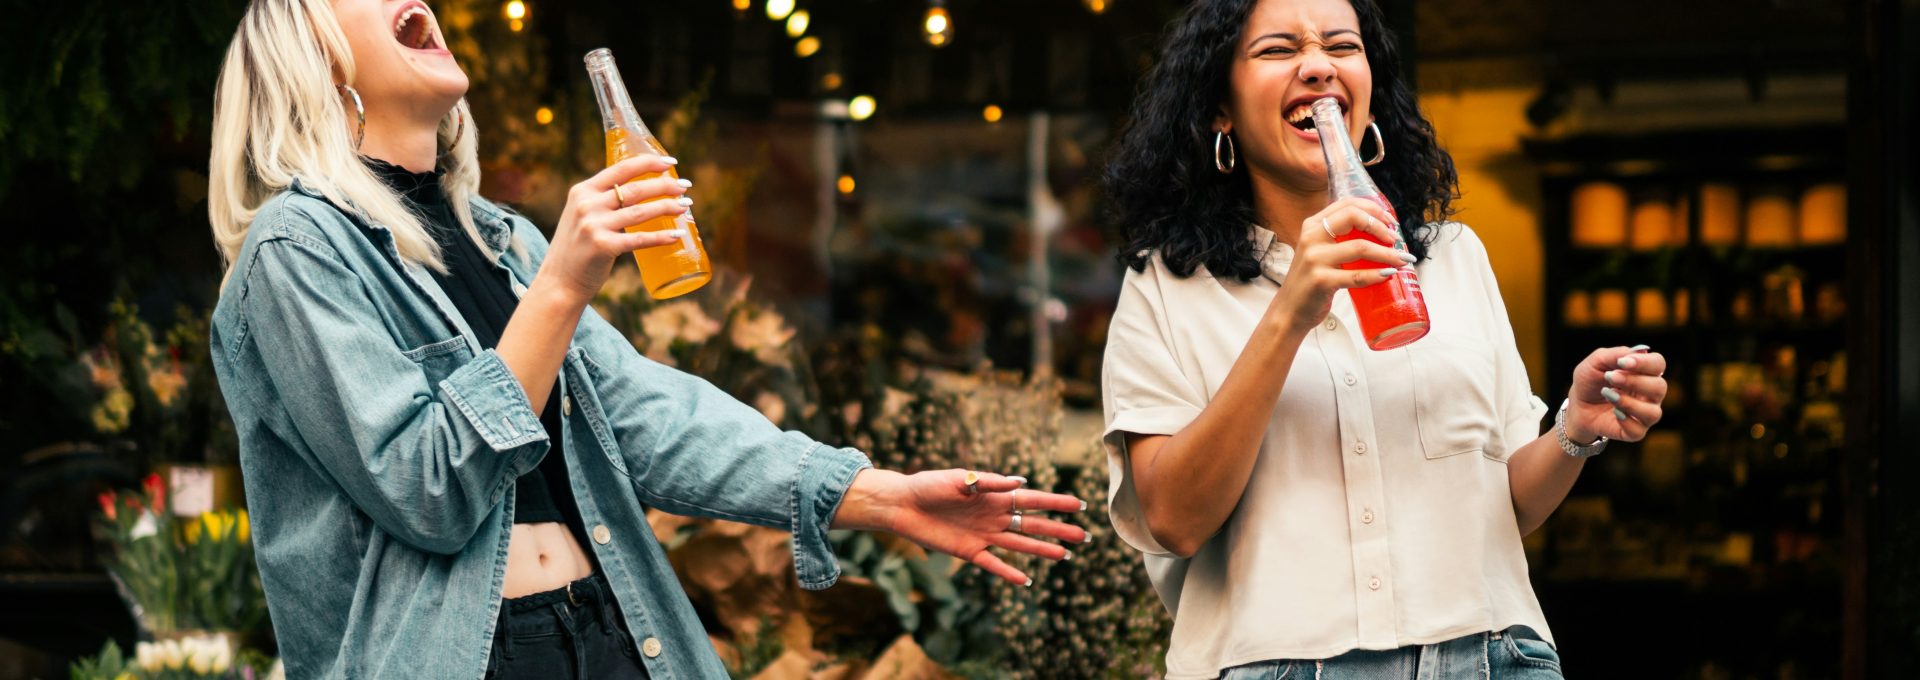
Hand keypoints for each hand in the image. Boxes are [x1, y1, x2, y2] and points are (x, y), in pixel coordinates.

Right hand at [534, 154, 691, 303]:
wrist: (559, 281)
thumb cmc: (577, 248)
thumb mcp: (581, 215)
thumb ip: (602, 201)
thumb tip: (640, 190)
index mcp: (582, 191)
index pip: (621, 167)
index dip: (649, 162)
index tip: (670, 162)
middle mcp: (587, 204)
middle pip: (635, 189)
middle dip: (665, 186)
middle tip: (685, 187)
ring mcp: (594, 225)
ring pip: (641, 211)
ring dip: (667, 206)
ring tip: (685, 206)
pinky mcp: (603, 247)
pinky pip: (640, 239)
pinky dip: (661, 237)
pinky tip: (677, 234)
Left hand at [836, 469, 1088, 585]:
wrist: (903, 504)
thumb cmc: (929, 485)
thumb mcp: (957, 479)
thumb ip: (987, 482)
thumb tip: (1018, 483)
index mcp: (995, 495)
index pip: (1032, 500)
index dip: (1055, 503)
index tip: (1079, 506)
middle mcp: (994, 516)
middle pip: (1032, 524)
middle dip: (1058, 529)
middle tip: (1083, 536)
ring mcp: (984, 535)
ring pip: (1019, 544)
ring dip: (1041, 549)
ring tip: (1064, 556)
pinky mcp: (969, 551)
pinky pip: (993, 564)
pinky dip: (1008, 572)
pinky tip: (1026, 580)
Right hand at [1268, 197, 1413, 334]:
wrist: (1289, 310)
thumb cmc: (1311, 281)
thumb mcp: (1319, 251)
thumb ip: (1339, 239)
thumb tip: (1380, 234)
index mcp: (1313, 225)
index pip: (1347, 204)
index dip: (1374, 209)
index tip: (1390, 222)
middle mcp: (1311, 237)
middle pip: (1354, 217)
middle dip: (1381, 227)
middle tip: (1396, 240)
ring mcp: (1314, 259)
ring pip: (1360, 247)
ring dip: (1387, 253)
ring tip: (1402, 260)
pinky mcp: (1321, 281)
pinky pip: (1357, 275)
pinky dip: (1377, 274)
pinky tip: (1388, 274)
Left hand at [1567, 345, 1667, 442]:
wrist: (1577, 405)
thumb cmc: (1590, 381)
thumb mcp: (1595, 363)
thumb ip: (1615, 355)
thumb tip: (1640, 351)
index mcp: (1645, 373)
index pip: (1658, 364)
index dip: (1645, 362)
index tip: (1622, 362)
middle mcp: (1650, 394)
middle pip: (1660, 387)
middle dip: (1634, 381)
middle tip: (1611, 377)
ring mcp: (1645, 414)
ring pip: (1653, 412)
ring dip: (1629, 403)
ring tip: (1608, 394)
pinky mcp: (1635, 431)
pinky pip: (1639, 430)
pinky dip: (1625, 421)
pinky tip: (1614, 412)